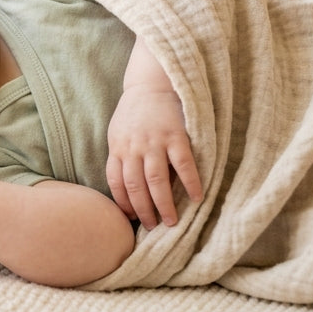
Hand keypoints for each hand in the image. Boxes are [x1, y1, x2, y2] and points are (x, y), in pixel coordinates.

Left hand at [105, 87, 201, 228]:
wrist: (150, 83)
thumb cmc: (133, 112)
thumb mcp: (118, 133)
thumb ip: (121, 156)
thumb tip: (127, 187)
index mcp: (118, 148)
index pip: (116, 183)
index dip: (123, 203)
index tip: (132, 218)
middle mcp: (134, 148)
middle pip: (136, 187)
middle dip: (143, 211)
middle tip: (153, 227)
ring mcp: (155, 142)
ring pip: (156, 181)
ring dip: (163, 204)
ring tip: (171, 222)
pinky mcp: (176, 136)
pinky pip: (183, 165)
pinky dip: (190, 183)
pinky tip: (196, 197)